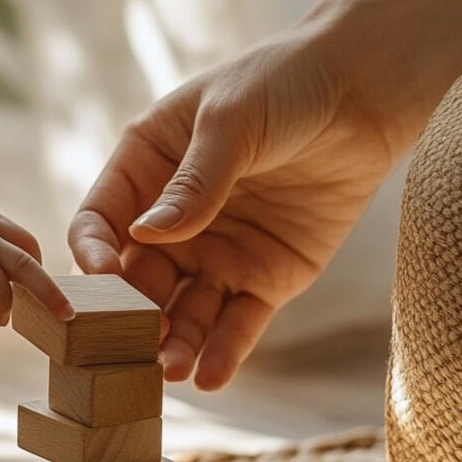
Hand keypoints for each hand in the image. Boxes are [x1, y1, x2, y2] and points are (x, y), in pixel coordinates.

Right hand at [69, 29, 401, 388]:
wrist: (368, 93)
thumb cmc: (287, 83)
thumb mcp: (232, 121)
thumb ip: (192, 183)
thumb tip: (144, 237)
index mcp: (148, 168)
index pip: (102, 220)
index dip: (94, 252)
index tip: (99, 279)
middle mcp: (175, 221)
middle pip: (138, 278)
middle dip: (133, 314)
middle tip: (131, 345)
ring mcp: (218, 253)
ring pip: (184, 310)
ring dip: (175, 342)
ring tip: (171, 369)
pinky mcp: (264, 278)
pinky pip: (238, 322)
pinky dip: (224, 352)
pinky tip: (211, 377)